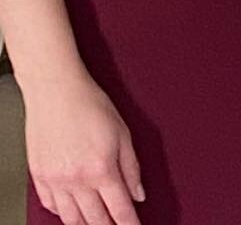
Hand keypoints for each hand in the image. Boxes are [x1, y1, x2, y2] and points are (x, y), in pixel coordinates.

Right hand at [24, 70, 143, 224]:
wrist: (55, 91)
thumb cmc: (90, 104)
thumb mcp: (122, 132)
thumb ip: (131, 167)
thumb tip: (138, 193)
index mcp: (101, 168)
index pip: (119, 209)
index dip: (129, 224)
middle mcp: (76, 180)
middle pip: (94, 220)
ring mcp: (55, 181)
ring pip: (71, 219)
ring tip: (97, 224)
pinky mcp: (39, 178)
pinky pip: (51, 206)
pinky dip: (63, 213)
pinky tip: (72, 211)